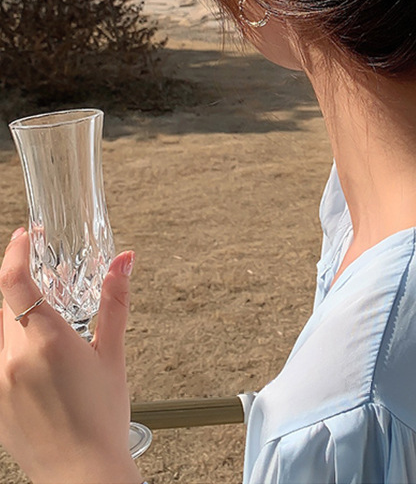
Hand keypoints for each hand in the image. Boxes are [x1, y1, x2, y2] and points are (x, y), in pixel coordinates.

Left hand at [0, 228, 141, 483]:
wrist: (81, 473)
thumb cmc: (101, 418)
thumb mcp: (112, 354)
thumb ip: (114, 302)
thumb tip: (124, 260)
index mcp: (44, 343)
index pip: (15, 282)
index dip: (16, 251)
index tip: (25, 235)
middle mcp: (11, 360)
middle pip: (4, 305)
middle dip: (23, 287)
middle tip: (49, 281)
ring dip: (16, 319)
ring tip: (47, 326)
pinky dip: (12, 347)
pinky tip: (38, 361)